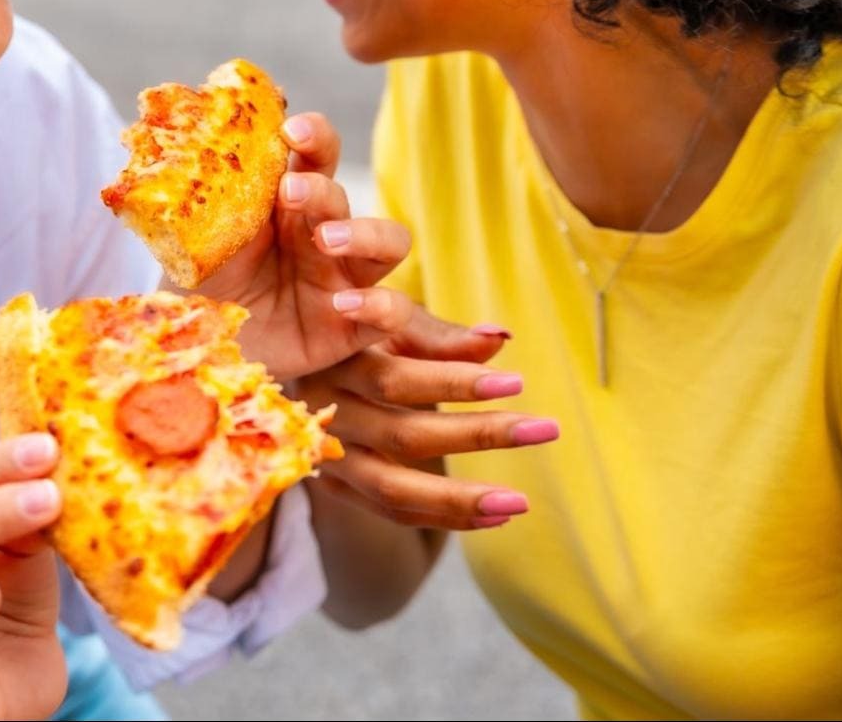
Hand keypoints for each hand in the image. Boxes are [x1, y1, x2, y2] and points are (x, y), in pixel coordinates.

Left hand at [193, 111, 410, 380]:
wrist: (197, 347)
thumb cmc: (203, 284)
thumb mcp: (198, 237)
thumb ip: (210, 199)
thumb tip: (198, 146)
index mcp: (289, 202)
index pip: (317, 156)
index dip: (314, 137)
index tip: (291, 131)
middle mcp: (321, 234)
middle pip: (344, 198)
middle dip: (321, 190)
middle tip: (290, 193)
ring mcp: (341, 280)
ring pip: (389, 243)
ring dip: (365, 234)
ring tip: (327, 240)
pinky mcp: (350, 329)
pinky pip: (391, 314)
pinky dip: (380, 304)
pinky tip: (345, 304)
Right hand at [298, 286, 558, 529]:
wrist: (295, 368)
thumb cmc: (354, 333)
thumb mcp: (389, 323)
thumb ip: (440, 336)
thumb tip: (501, 340)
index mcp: (332, 362)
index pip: (396, 380)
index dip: (455, 382)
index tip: (516, 382)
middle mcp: (323, 414)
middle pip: (401, 437)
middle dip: (478, 434)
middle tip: (545, 429)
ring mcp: (327, 458)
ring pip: (393, 489)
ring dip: (460, 500)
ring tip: (520, 502)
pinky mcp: (338, 486)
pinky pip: (393, 511)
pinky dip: (444, 517)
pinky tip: (494, 515)